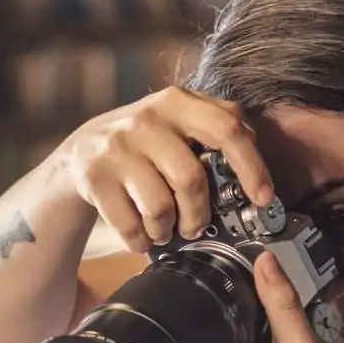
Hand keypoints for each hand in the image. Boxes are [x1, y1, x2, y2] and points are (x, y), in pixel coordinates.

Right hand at [50, 86, 274, 252]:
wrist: (81, 150)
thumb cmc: (146, 143)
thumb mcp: (179, 124)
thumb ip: (216, 132)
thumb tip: (258, 173)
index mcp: (178, 102)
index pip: (227, 128)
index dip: (251, 166)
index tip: (262, 197)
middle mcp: (147, 119)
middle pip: (191, 179)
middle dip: (198, 214)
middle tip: (195, 227)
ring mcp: (117, 146)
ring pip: (160, 207)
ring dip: (166, 230)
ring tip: (163, 229)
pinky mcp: (93, 175)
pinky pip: (130, 224)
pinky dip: (139, 240)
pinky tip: (140, 236)